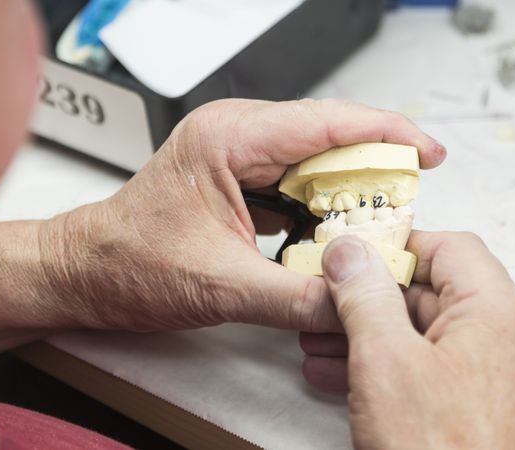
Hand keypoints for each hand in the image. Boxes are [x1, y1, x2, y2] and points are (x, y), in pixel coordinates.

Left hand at [38, 99, 445, 332]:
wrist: (86, 273)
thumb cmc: (127, 263)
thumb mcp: (220, 286)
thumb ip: (297, 298)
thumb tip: (354, 306)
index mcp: (228, 138)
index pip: (327, 122)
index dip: (387, 134)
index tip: (428, 154)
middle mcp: (235, 136)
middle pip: (328, 139)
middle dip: (374, 170)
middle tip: (408, 206)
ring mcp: (236, 156)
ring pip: (314, 163)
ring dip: (349, 192)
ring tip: (381, 223)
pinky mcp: (237, 180)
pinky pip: (295, 184)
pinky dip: (322, 207)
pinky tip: (339, 233)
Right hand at [300, 232, 514, 448]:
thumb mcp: (385, 360)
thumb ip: (364, 293)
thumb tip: (349, 248)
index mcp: (499, 314)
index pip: (449, 248)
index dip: (395, 246)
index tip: (350, 255)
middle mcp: (507, 339)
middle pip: (432, 290)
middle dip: (369, 297)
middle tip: (323, 300)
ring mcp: (494, 374)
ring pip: (423, 331)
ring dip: (368, 331)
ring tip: (318, 339)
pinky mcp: (476, 403)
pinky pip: (427, 365)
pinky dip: (384, 362)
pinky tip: (336, 372)